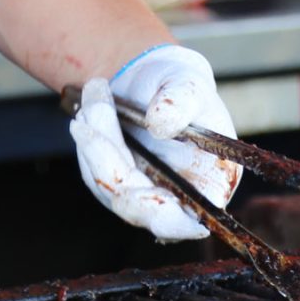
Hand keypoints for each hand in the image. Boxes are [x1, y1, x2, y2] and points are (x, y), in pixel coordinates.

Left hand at [69, 45, 242, 240]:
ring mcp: (144, 197)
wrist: (152, 80)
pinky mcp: (118, 187)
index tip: (141, 193)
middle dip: (113, 164)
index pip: (193, 219)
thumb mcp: (188, 84)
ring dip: (96, 142)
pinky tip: (90, 108)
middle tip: (96, 114)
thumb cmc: (181, 84)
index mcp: (211, 182)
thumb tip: (160, 125)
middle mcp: (179, 199)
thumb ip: (181, 102)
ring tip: (97, 93)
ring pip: (111, 188)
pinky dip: (88, 141)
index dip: (168, 217)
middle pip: (140, 207)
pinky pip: (95, 174)